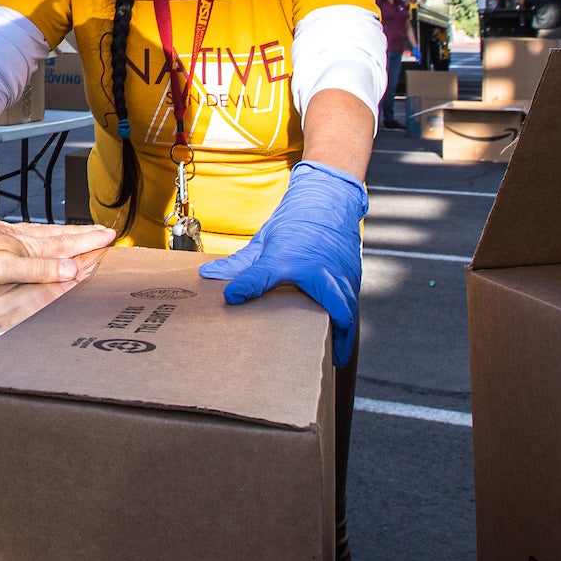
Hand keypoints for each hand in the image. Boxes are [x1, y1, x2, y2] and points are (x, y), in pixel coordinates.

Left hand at [0, 208, 113, 284]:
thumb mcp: (4, 268)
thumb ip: (38, 269)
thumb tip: (70, 270)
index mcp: (29, 246)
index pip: (66, 244)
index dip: (88, 242)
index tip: (108, 237)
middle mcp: (23, 237)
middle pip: (61, 235)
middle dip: (84, 235)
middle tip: (103, 231)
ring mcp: (11, 235)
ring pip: (47, 233)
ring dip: (67, 234)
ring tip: (80, 233)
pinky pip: (32, 234)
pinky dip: (45, 235)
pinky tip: (39, 238)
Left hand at [197, 161, 365, 365]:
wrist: (326, 202)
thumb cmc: (296, 223)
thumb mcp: (265, 243)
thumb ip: (239, 264)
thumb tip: (208, 275)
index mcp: (291, 258)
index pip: (262, 275)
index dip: (245, 287)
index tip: (232, 298)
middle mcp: (320, 269)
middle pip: (333, 306)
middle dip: (333, 335)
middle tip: (324, 358)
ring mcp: (341, 274)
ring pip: (347, 308)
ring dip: (342, 333)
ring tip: (333, 356)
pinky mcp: (352, 277)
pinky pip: (351, 302)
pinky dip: (345, 319)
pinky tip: (338, 336)